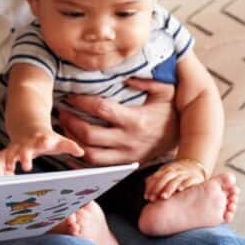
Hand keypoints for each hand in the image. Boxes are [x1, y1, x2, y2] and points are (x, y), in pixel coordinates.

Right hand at [0, 131, 83, 174]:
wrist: (27, 124)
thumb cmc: (45, 137)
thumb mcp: (58, 140)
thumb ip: (69, 146)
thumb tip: (82, 152)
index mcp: (40, 139)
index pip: (43, 140)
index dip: (44, 142)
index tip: (45, 143)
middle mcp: (27, 144)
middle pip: (25, 150)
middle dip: (24, 157)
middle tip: (25, 166)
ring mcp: (16, 147)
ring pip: (9, 154)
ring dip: (6, 162)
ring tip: (3, 170)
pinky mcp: (8, 152)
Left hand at [57, 78, 178, 165]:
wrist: (183, 137)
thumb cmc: (170, 111)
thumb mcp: (166, 91)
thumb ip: (148, 81)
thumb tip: (126, 77)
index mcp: (136, 120)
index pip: (102, 110)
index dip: (82, 102)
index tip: (71, 96)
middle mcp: (128, 141)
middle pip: (90, 136)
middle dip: (71, 123)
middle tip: (61, 112)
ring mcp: (125, 156)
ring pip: (91, 155)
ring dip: (74, 142)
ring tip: (65, 128)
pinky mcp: (124, 164)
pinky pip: (97, 167)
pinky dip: (82, 160)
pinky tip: (73, 148)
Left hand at [143, 159, 208, 200]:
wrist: (195, 167)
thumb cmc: (177, 175)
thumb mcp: (166, 175)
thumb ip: (156, 182)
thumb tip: (146, 193)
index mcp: (166, 170)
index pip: (156, 177)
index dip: (151, 187)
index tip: (147, 197)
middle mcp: (175, 171)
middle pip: (165, 178)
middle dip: (158, 188)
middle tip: (153, 199)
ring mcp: (185, 174)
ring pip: (176, 180)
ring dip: (169, 188)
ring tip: (163, 196)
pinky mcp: (195, 178)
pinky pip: (190, 180)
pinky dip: (185, 184)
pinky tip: (180, 189)